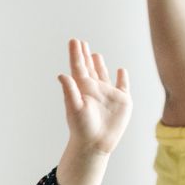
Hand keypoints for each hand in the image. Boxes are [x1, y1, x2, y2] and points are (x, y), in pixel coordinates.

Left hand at [59, 38, 130, 155]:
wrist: (95, 144)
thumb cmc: (82, 128)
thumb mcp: (74, 108)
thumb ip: (69, 91)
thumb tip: (61, 74)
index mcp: (83, 89)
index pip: (78, 67)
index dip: (76, 54)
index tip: (74, 40)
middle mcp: (95, 89)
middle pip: (89, 68)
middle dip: (85, 55)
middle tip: (81, 43)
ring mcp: (108, 94)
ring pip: (104, 75)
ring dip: (100, 65)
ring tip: (95, 54)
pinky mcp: (122, 101)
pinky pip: (123, 85)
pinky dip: (122, 77)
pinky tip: (121, 70)